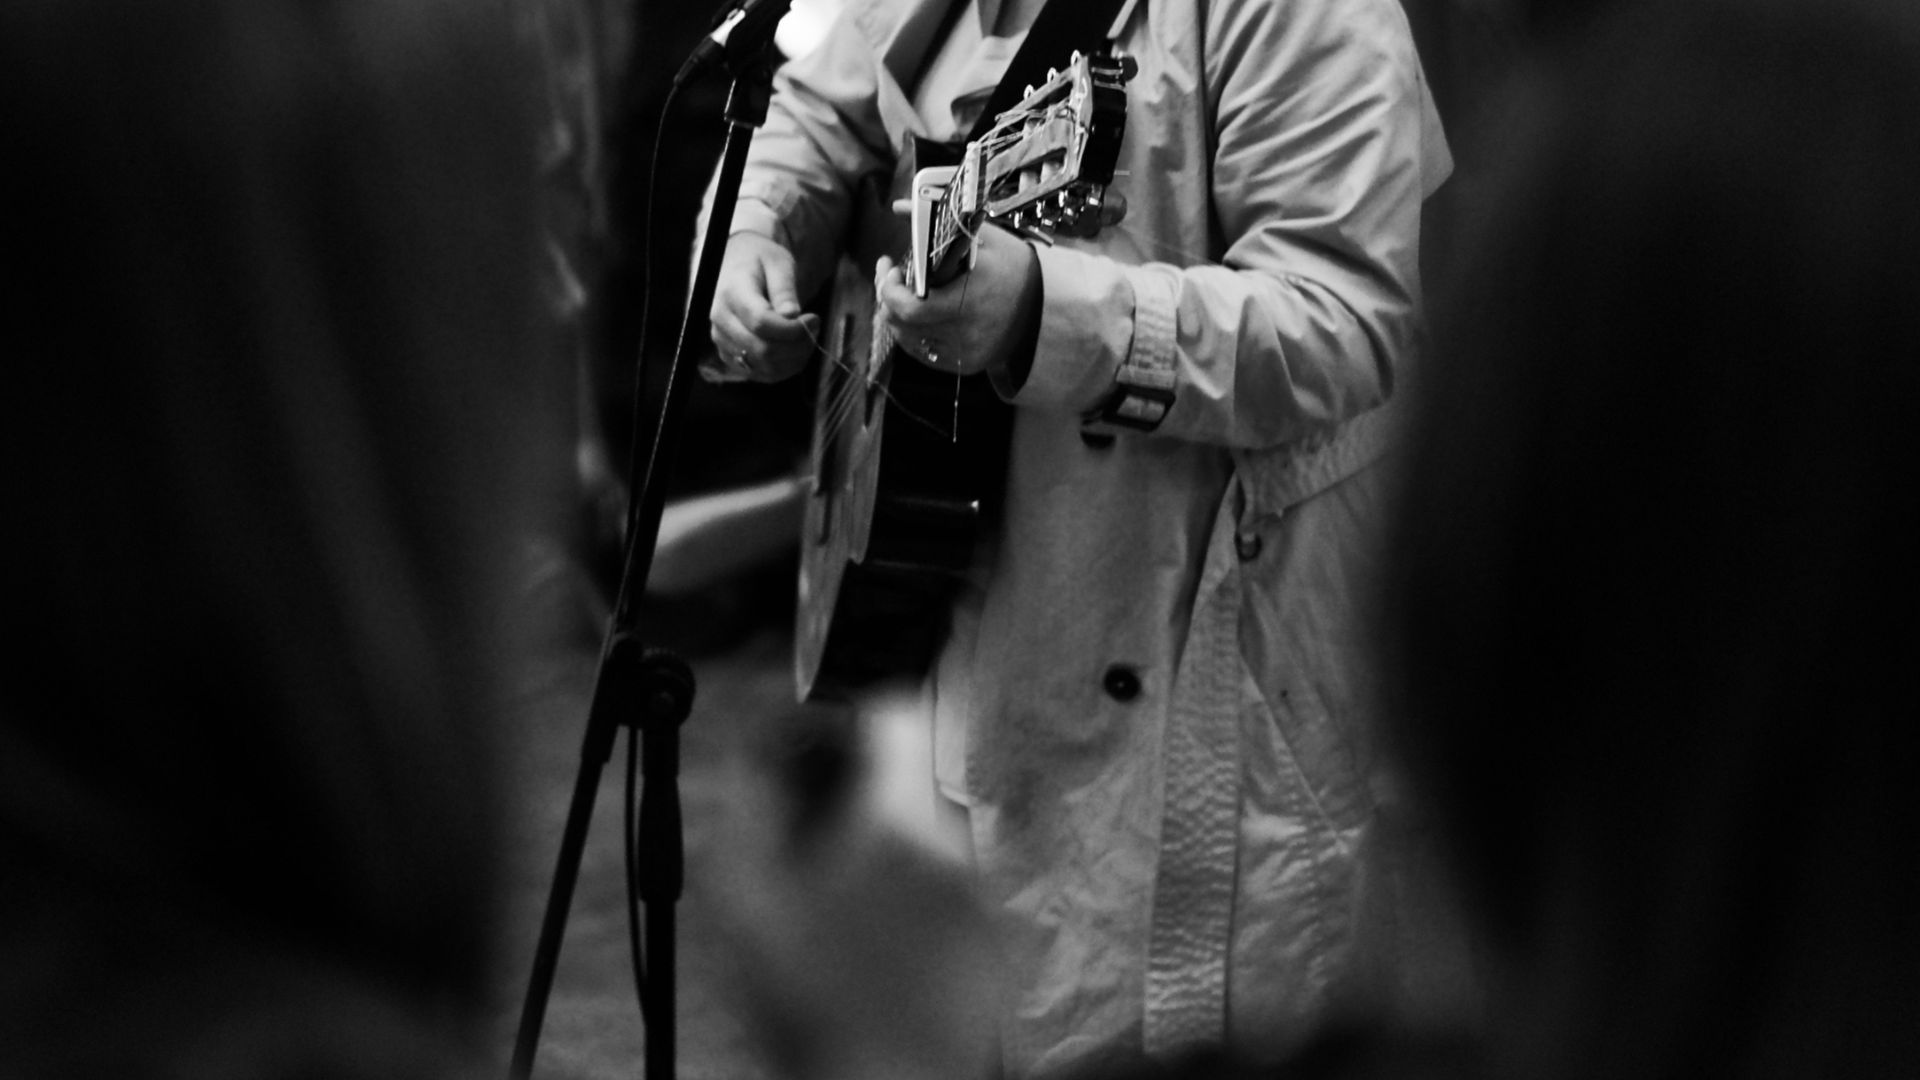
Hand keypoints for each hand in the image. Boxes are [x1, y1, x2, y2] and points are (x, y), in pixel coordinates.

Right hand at [705, 232, 820, 382]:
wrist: (734, 265)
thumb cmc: (759, 261)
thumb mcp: (778, 263)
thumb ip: (784, 289)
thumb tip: (792, 315)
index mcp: (731, 293)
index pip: (761, 323)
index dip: (793, 329)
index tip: (813, 318)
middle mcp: (721, 321)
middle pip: (762, 350)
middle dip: (797, 345)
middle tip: (814, 327)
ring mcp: (723, 341)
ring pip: (764, 367)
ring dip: (794, 358)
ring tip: (806, 336)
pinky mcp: (730, 355)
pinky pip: (761, 373)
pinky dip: (785, 367)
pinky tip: (795, 348)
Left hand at [876, 222, 1039, 377]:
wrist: (1048, 308)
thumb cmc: (1016, 269)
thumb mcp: (985, 239)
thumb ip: (939, 223)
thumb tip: (900, 205)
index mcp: (969, 298)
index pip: (909, 306)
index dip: (889, 288)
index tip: (890, 265)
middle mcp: (966, 331)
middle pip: (902, 325)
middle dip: (887, 299)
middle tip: (890, 276)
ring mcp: (964, 352)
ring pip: (909, 341)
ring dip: (897, 317)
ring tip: (902, 294)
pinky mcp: (965, 364)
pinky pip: (925, 354)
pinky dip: (914, 334)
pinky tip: (918, 316)